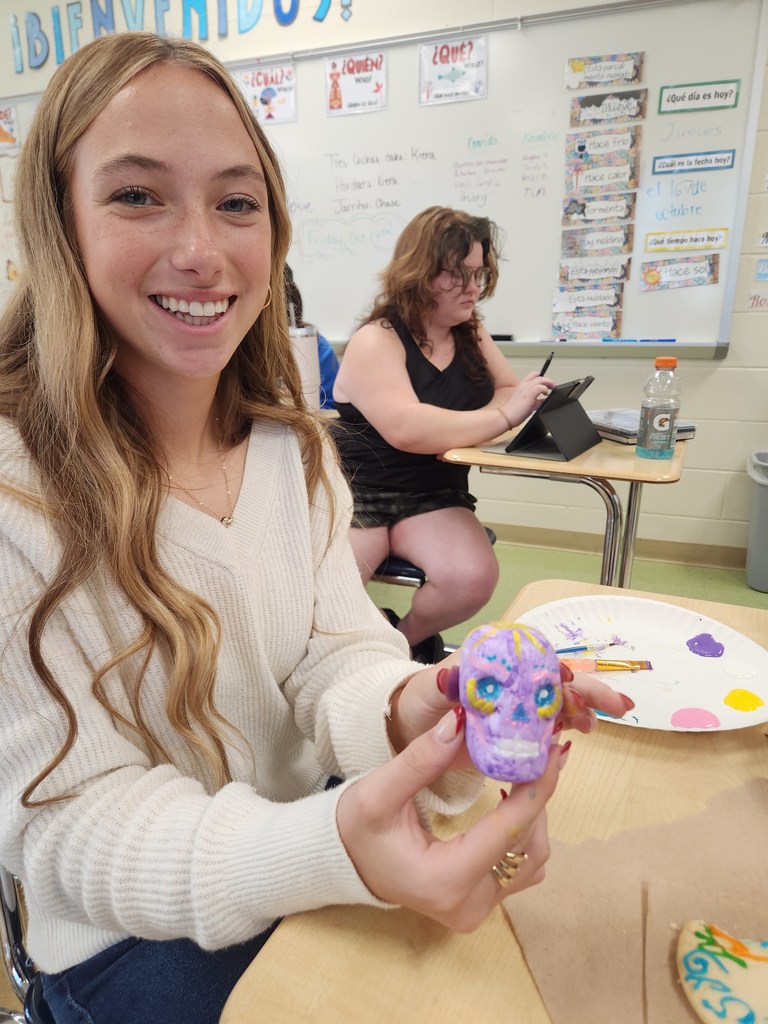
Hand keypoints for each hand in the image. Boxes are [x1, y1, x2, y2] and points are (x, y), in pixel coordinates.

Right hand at [337, 707, 565, 930]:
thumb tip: (461, 721)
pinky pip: (521, 867)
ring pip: (532, 859)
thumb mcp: (377, 792)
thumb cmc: (356, 830)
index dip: (536, 788)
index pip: (507, 831)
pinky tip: (510, 800)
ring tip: (524, 771)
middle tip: (537, 750)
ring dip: (534, 814)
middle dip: (537, 797)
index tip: (551, 748)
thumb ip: (420, 760)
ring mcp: (478, 910)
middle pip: (529, 847)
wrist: (343, 862)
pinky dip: (524, 832)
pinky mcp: (481, 903)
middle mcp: (469, 905)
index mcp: (445, 880)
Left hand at [386, 648, 634, 757]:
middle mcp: (510, 682)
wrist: (409, 732)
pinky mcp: (516, 733)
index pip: (533, 661)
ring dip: (582, 712)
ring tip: (599, 726)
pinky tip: (578, 741)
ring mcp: (516, 708)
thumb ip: (439, 686)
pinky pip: (546, 732)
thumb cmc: (418, 703)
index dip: (555, 670)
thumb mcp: (424, 692)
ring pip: (557, 706)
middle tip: (618, 706)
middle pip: (554, 682)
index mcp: (493, 664)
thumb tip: (452, 678)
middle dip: (587, 691)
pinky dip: (564, 735)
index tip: (571, 682)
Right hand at [499, 372, 555, 427]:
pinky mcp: (529, 394)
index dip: (542, 378)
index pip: (533, 375)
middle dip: (548, 380)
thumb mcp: (527, 404)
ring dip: (548, 383)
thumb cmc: (514, 412)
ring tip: (551, 389)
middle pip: (539, 376)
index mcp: (522, 386)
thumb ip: (536, 400)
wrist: (506, 416)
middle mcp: (524, 385)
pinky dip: (545, 389)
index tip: (546, 384)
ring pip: (541, 379)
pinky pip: (540, 387)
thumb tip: (544, 400)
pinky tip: (545, 395)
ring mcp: (526, 389)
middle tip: (552, 386)